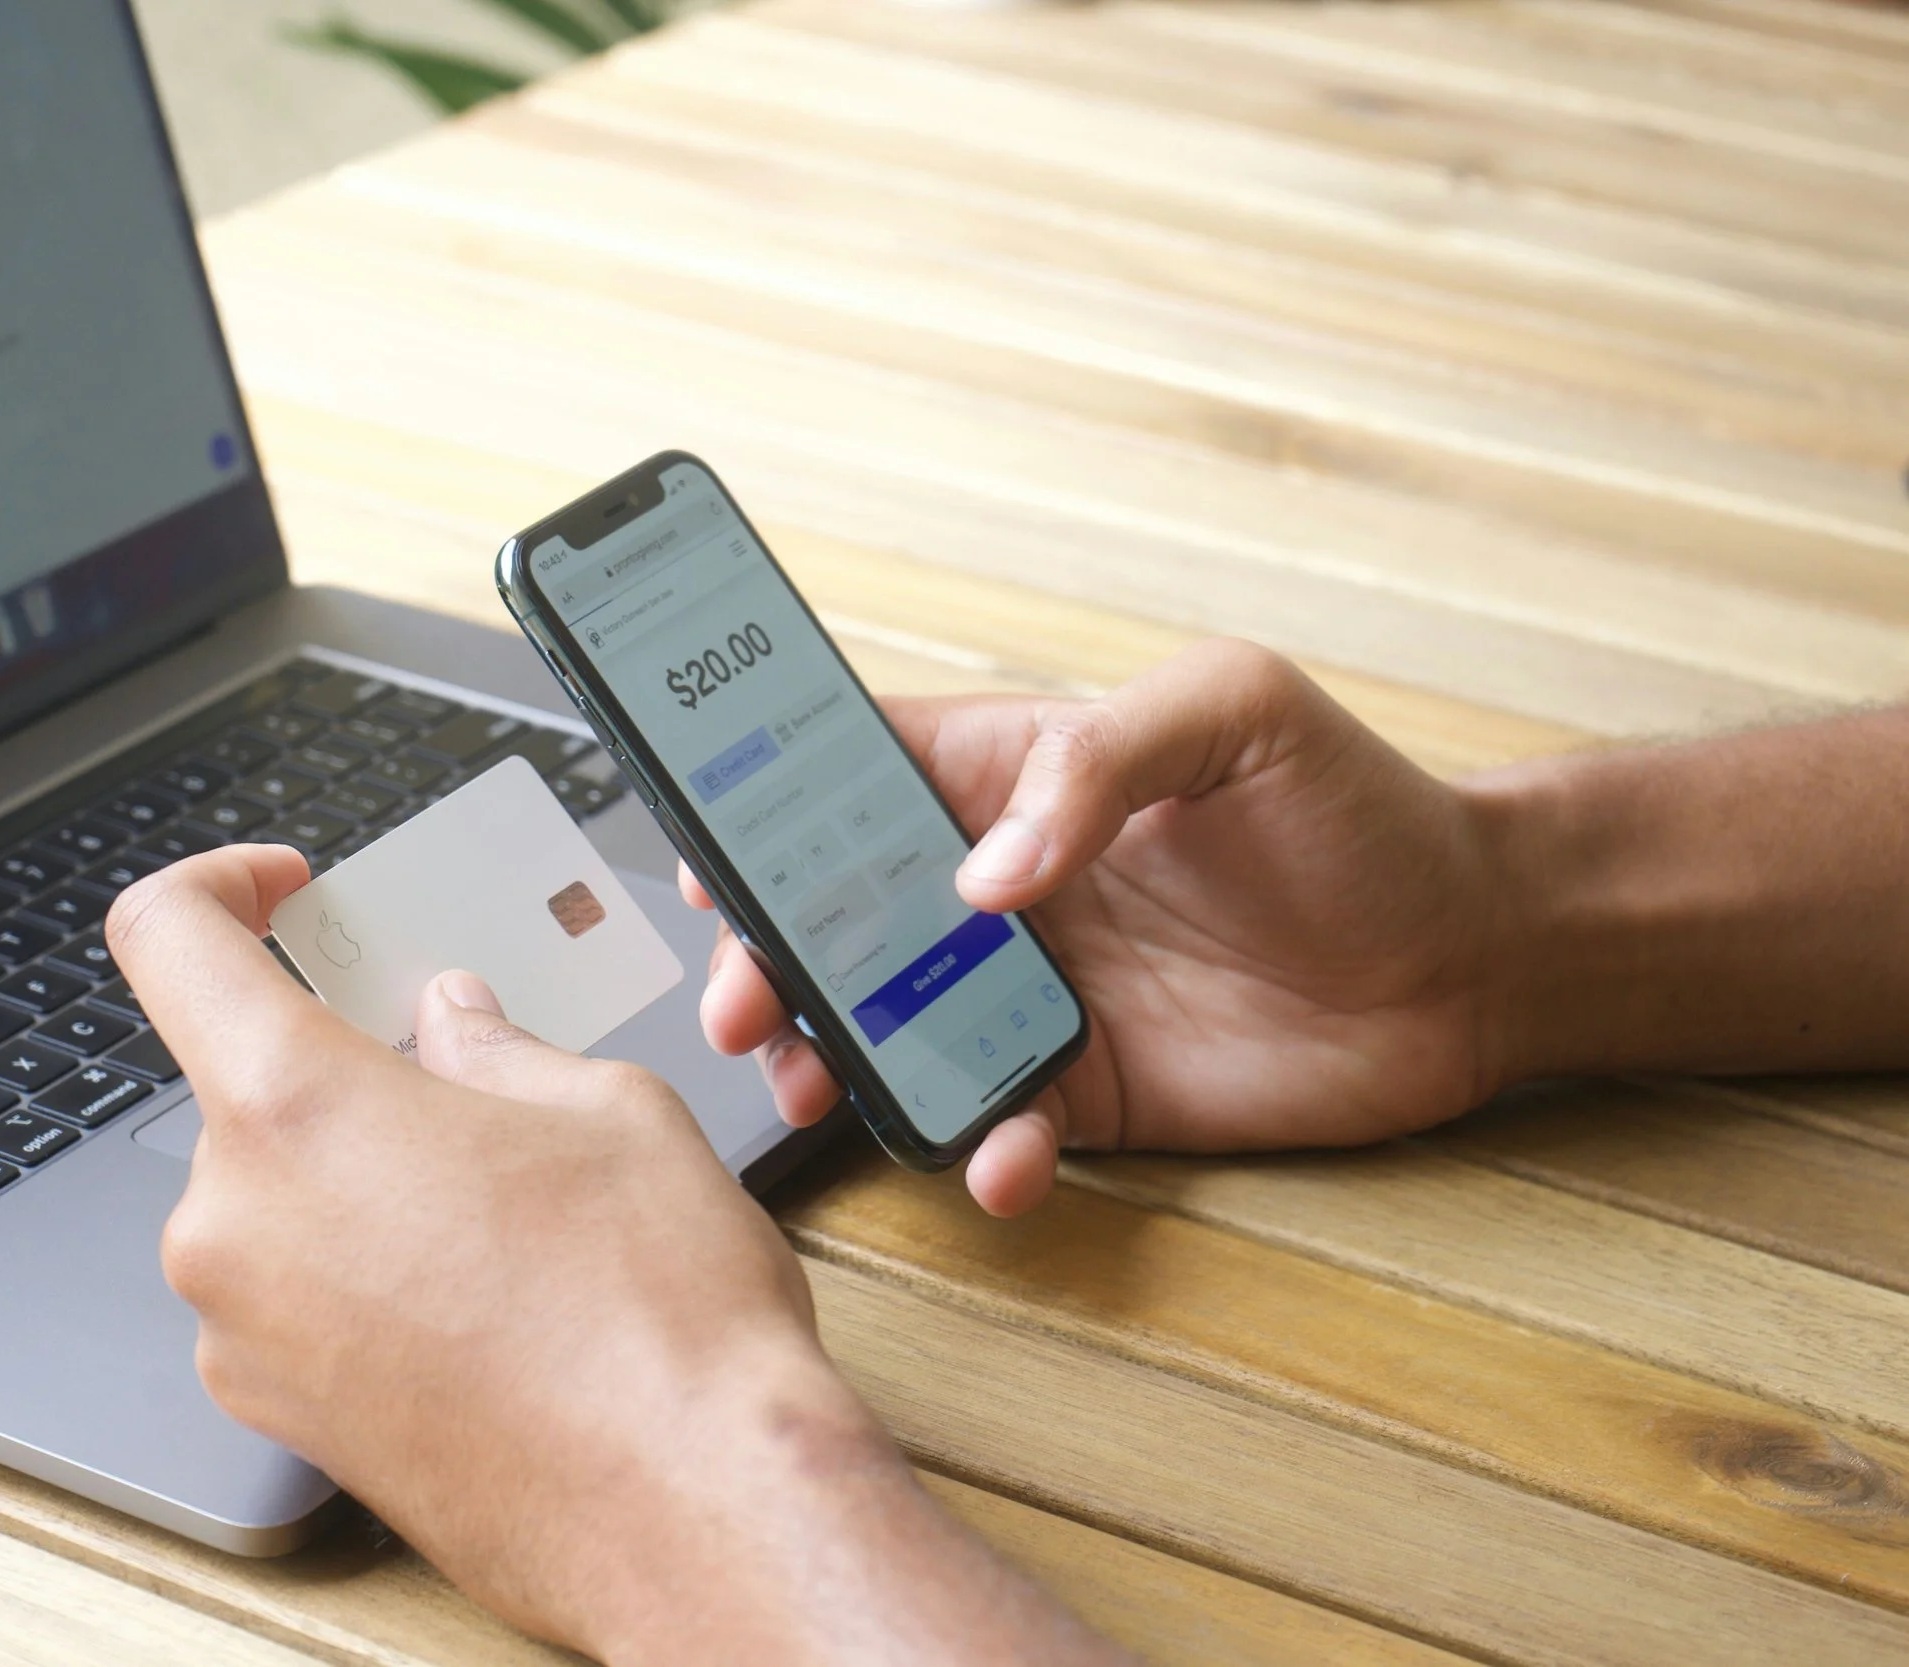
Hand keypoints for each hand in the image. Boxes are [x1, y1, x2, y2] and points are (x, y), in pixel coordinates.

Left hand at [108, 847, 1117, 1663]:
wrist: (695, 1519)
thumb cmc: (661, 1322)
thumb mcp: (605, 1110)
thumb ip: (496, 1046)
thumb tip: (451, 1028)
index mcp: (295, 1110)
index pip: (167, 940)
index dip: (217, 886)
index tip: (281, 892)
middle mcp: (235, 1227)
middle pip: (245, 1085)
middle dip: (350, 1064)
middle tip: (467, 1074)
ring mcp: (244, 1339)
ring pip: (278, 1198)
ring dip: (364, 1173)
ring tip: (508, 1204)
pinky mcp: (284, 1421)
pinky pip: (295, 1297)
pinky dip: (365, 1267)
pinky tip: (488, 1291)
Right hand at [695, 639, 1504, 1216]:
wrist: (1478, 958)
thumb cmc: (1363, 808)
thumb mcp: (1237, 710)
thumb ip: (1102, 758)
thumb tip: (986, 874)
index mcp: (1015, 774)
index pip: (853, 775)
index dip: (763, 808)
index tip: (710, 856)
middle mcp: (1003, 889)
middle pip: (837, 917)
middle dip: (769, 960)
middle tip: (743, 1001)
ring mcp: (1036, 994)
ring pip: (889, 1031)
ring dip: (836, 1064)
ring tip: (819, 1090)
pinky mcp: (1088, 1091)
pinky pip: (998, 1125)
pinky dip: (982, 1153)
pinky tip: (1004, 1156)